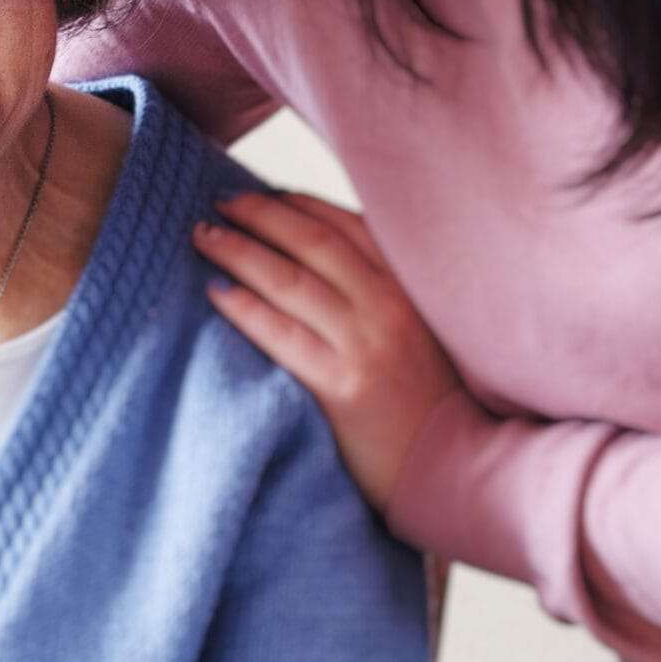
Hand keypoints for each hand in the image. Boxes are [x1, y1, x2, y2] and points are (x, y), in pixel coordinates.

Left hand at [192, 190, 461, 510]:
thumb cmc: (432, 397)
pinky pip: (282, 334)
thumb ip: (383, 289)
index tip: (257, 194)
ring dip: (239, 251)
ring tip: (203, 236)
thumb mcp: (422, 327)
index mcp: (410, 284)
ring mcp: (368, 344)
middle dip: (259, 215)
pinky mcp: (344, 386)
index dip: (295, 203)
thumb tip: (316, 250)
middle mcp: (390, 305)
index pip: (345, 223)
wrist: (457, 467)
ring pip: (289, 280)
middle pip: (311, 241)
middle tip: (217, 203)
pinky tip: (216, 292)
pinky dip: (245, 307)